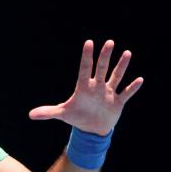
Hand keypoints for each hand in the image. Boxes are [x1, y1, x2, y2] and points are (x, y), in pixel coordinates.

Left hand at [29, 40, 143, 134]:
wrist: (91, 129)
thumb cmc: (77, 117)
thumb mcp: (62, 114)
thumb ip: (48, 112)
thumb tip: (30, 115)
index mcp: (83, 87)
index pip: (84, 69)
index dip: (86, 57)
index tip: (89, 42)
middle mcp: (97, 87)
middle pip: (101, 68)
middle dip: (105, 56)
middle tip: (109, 42)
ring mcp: (108, 93)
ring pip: (116, 77)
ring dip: (121, 66)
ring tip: (127, 53)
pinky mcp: (118, 102)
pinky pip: (126, 93)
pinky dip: (132, 88)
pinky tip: (139, 79)